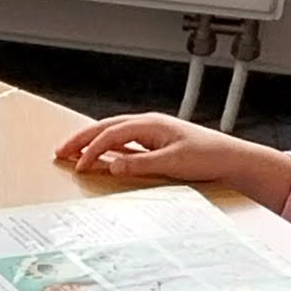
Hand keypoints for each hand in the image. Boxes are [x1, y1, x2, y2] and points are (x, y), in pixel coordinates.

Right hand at [53, 113, 290, 207]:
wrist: (232, 158)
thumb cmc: (208, 157)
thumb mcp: (173, 162)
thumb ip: (140, 164)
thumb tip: (111, 164)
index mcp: (150, 124)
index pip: (111, 135)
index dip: (91, 150)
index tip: (77, 166)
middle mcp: (148, 124)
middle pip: (105, 127)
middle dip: (80, 139)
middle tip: (58, 151)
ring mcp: (152, 131)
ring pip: (112, 131)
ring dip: (90, 140)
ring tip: (71, 151)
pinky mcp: (156, 141)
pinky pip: (123, 140)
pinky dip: (106, 146)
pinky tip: (99, 155)